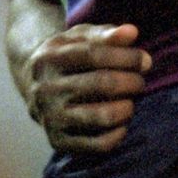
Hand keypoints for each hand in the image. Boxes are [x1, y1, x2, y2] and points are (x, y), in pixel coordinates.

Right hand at [21, 23, 150, 152]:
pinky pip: (97, 144)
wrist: (31, 85)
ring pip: (101, 116)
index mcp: (50, 58)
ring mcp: (50, 117)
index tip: (145, 61)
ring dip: (127, 108)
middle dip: (131, 82)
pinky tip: (123, 122)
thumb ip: (106, 34)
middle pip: (100, 84)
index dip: (126, 57)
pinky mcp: (57, 141)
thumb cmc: (67, 57)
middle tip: (140, 82)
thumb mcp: (81, 38)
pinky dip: (118, 134)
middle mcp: (46, 89)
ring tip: (131, 101)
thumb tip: (132, 32)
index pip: (94, 55)